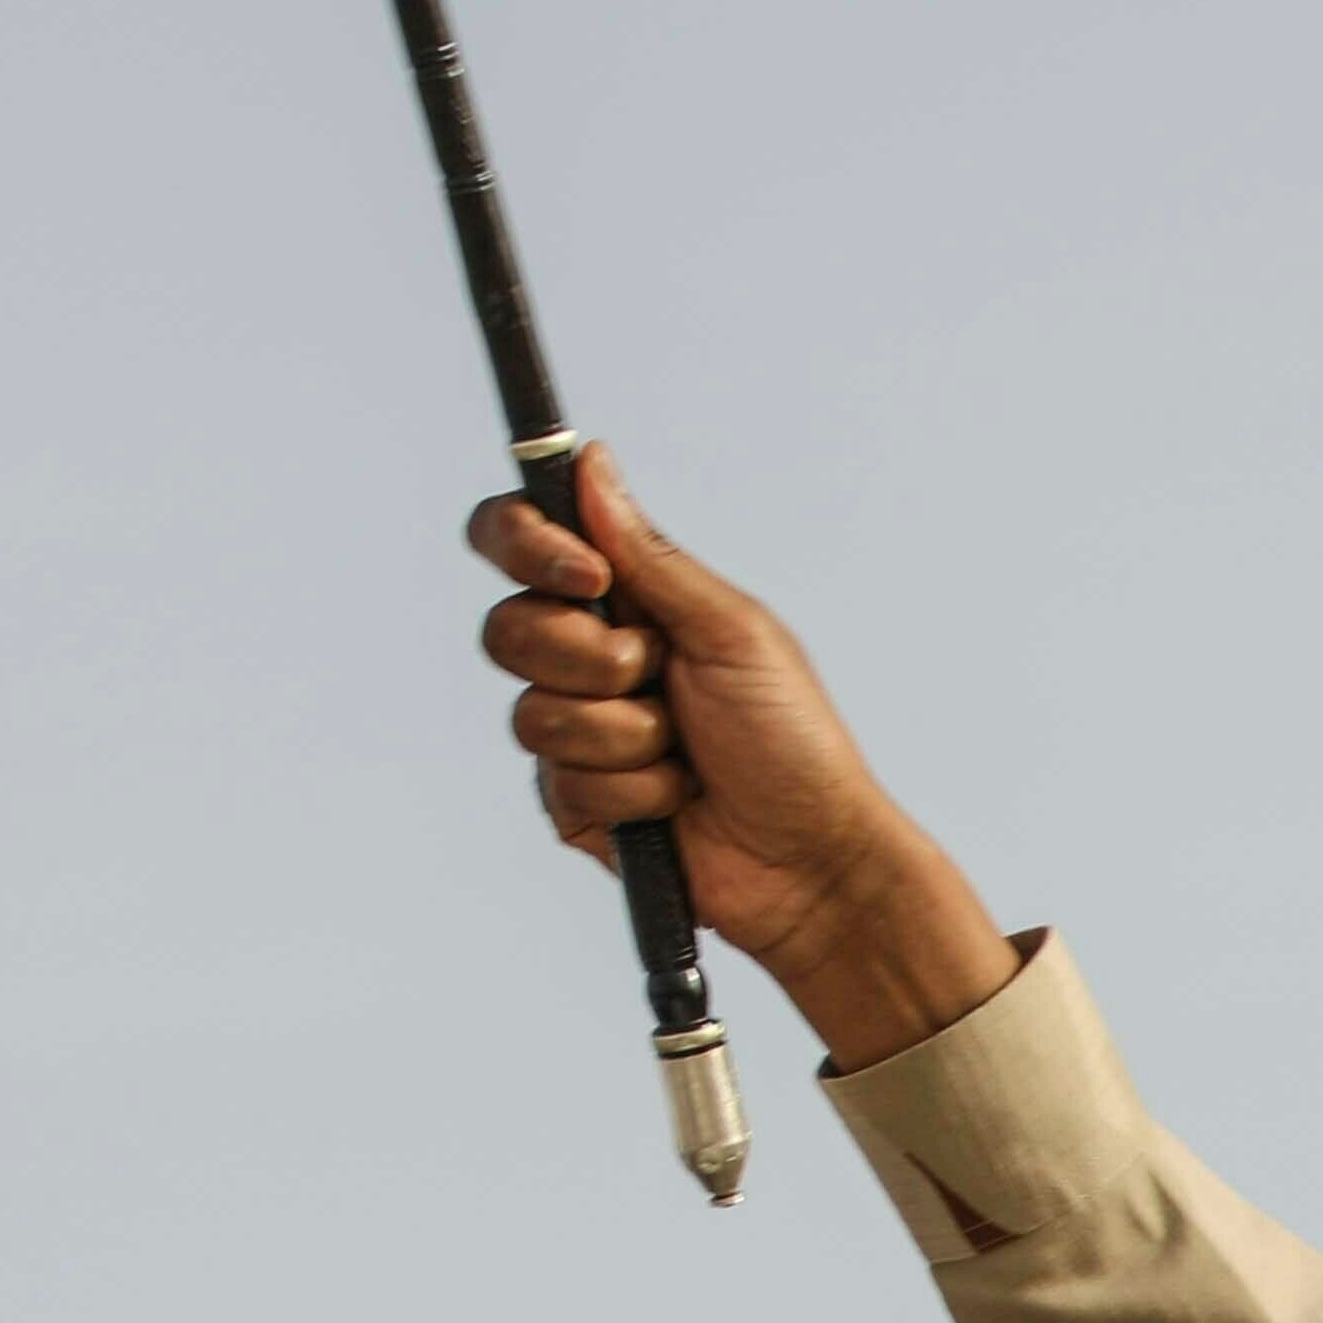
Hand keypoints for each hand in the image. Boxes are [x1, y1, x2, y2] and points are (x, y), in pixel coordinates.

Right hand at [466, 461, 1020, 1066]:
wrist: (813, 861)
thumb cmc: (795, 743)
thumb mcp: (731, 632)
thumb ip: (650, 555)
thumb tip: (589, 461)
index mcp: (627, 602)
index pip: (520, 541)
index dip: (526, 544)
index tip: (589, 575)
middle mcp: (590, 660)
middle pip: (509, 628)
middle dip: (592, 659)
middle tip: (661, 679)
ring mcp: (579, 734)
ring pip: (534, 712)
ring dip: (627, 735)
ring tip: (685, 753)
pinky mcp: (576, 802)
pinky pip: (561, 781)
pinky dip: (633, 790)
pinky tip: (677, 801)